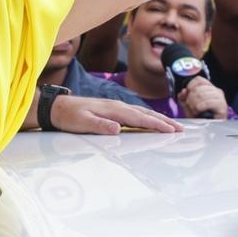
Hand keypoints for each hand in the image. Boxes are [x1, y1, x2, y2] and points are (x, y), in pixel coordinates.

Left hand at [49, 94, 182, 134]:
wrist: (57, 107)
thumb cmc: (69, 117)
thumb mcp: (81, 123)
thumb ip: (99, 125)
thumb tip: (117, 129)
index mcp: (113, 109)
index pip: (139, 118)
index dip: (156, 125)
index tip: (171, 130)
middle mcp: (117, 106)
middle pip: (145, 113)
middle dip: (164, 121)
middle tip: (181, 129)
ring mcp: (116, 106)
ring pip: (142, 112)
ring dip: (159, 118)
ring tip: (173, 126)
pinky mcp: (113, 109)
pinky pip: (135, 113)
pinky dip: (148, 117)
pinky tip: (152, 121)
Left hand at [178, 76, 227, 118]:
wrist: (210, 129)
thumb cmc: (200, 117)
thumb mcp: (189, 105)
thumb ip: (184, 97)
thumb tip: (183, 91)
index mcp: (209, 88)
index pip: (199, 79)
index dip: (190, 86)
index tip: (187, 95)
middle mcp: (216, 90)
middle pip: (197, 89)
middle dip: (190, 99)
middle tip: (190, 107)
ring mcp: (220, 98)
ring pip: (201, 95)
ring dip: (194, 104)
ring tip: (194, 111)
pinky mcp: (222, 106)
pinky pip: (207, 103)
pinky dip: (200, 107)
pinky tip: (199, 111)